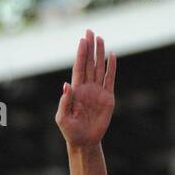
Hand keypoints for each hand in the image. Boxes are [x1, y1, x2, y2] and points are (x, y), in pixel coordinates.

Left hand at [55, 29, 115, 149]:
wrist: (84, 143)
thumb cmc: (71, 132)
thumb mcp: (62, 119)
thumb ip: (64, 103)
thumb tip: (67, 85)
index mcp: (76, 91)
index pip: (79, 68)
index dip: (81, 54)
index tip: (82, 40)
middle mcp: (87, 88)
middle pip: (89, 64)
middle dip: (89, 48)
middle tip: (90, 31)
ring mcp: (97, 92)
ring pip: (99, 68)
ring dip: (100, 54)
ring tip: (100, 39)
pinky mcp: (108, 98)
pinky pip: (110, 80)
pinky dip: (111, 68)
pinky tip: (112, 56)